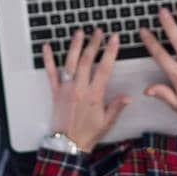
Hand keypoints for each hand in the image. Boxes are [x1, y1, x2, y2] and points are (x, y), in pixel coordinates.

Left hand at [41, 27, 131, 151]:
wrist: (68, 144)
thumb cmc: (88, 133)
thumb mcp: (107, 122)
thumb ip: (116, 107)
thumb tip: (129, 97)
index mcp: (94, 95)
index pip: (104, 68)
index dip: (110, 52)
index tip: (114, 39)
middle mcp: (79, 89)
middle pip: (86, 61)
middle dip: (93, 43)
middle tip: (98, 31)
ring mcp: (65, 89)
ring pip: (70, 63)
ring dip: (74, 46)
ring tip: (79, 32)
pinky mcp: (55, 92)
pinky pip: (51, 73)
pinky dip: (48, 59)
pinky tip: (47, 47)